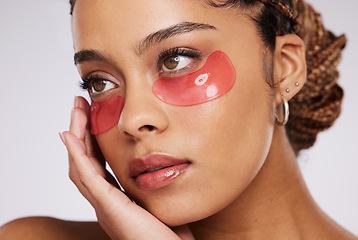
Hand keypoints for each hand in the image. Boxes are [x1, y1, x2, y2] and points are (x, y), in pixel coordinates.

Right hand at [60, 96, 193, 239]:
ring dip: (76, 136)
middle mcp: (105, 202)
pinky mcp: (109, 207)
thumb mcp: (158, 202)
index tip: (93, 116)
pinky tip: (69, 135)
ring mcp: (104, 206)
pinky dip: (76, 154)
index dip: (91, 141)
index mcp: (116, 199)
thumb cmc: (170, 234)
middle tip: (79, 106)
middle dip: (80, 132)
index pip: (97, 165)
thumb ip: (151, 185)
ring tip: (76, 111)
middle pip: (84, 161)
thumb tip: (158, 166)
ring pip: (80, 165)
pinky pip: (87, 176)